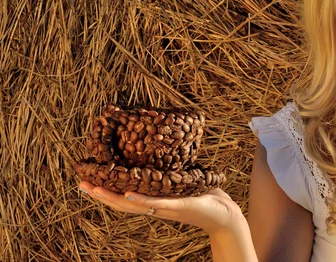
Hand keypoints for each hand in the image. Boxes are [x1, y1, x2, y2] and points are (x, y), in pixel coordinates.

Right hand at [78, 181, 245, 235]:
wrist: (225, 215)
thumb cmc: (205, 197)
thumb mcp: (183, 182)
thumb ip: (171, 172)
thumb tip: (162, 151)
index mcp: (154, 201)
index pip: (124, 196)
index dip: (106, 190)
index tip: (87, 179)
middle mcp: (155, 207)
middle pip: (122, 202)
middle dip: (100, 194)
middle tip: (80, 183)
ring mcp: (165, 208)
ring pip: (134, 205)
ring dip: (114, 198)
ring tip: (95, 189)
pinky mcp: (179, 206)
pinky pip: (157, 204)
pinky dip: (143, 200)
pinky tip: (130, 195)